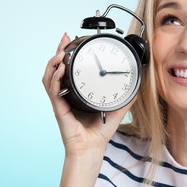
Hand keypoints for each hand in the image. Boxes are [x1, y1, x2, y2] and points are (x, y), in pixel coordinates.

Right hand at [42, 33, 133, 186]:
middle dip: (58, 51)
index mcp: (77, 93)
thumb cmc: (99, 132)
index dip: (69, 54)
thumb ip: (125, 99)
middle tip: (64, 38)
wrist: (91, 149)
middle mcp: (66, 94)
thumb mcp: (115, 110)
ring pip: (50, 77)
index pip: (69, 69)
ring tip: (60, 51)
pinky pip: (53, 90)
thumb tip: (137, 88)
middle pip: (56, 68)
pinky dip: (55, 78)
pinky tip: (60, 70)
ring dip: (53, 62)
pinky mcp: (59, 108)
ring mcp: (61, 101)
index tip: (73, 40)